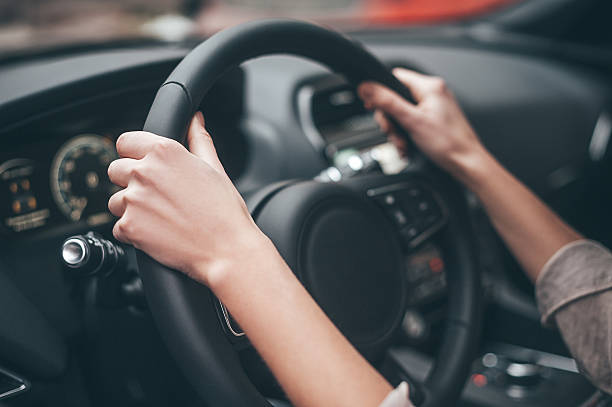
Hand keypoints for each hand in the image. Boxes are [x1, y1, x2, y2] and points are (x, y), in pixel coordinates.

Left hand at [107, 112, 268, 286]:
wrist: (226, 250)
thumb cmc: (224, 212)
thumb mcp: (215, 168)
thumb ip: (199, 139)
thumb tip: (195, 120)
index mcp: (164, 152)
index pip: (125, 141)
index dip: (135, 154)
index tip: (145, 166)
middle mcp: (144, 172)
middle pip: (115, 169)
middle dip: (130, 182)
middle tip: (157, 196)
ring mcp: (134, 200)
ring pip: (114, 200)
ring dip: (130, 208)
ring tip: (159, 217)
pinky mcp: (128, 227)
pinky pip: (118, 227)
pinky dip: (132, 232)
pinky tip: (157, 233)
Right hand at [358, 68, 486, 179]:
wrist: (466, 163)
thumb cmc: (448, 143)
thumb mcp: (411, 121)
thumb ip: (387, 102)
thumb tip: (367, 87)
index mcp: (430, 86)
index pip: (394, 78)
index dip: (380, 93)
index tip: (373, 108)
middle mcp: (433, 92)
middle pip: (396, 98)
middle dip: (391, 120)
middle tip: (393, 133)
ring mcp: (435, 106)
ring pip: (402, 112)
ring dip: (398, 130)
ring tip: (403, 144)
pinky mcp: (435, 119)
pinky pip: (412, 121)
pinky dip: (407, 134)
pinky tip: (408, 146)